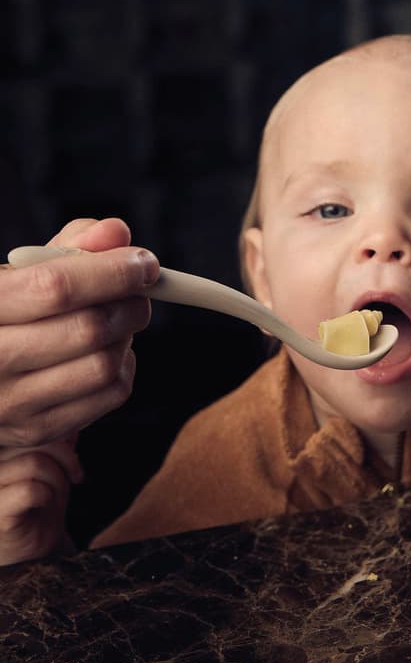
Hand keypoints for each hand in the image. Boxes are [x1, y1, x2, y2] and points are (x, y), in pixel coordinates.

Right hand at [0, 217, 159, 447]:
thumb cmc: (7, 310)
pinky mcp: (37, 430)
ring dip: (128, 336)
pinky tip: (108, 351)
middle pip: (88, 329)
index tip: (144, 263)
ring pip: (104, 366)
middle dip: (130, 303)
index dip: (112, 271)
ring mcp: (11, 403)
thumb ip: (69, 246)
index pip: (56, 287)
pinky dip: (123, 367)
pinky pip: (109, 396)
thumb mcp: (22, 272)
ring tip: (119, 319)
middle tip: (139, 291)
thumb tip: (116, 232)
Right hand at [0, 438, 81, 565]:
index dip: (59, 444)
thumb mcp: (50, 475)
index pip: (30, 431)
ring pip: (34, 463)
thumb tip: (71, 426)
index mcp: (1, 454)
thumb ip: (55, 450)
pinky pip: (30, 489)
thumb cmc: (35, 517)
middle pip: (34, 442)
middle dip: (64, 461)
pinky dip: (46, 497)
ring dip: (57, 481)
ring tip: (54, 499)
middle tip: (74, 481)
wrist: (26, 562)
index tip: (74, 466)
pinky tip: (42, 508)